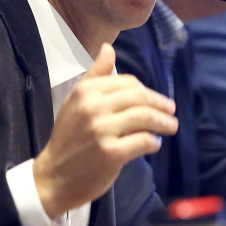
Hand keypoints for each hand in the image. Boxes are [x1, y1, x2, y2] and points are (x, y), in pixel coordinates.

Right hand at [33, 44, 178, 217]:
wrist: (53, 177)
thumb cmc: (68, 138)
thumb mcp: (75, 101)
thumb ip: (95, 75)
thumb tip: (109, 48)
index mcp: (85, 91)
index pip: (128, 83)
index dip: (145, 90)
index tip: (153, 99)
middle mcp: (93, 107)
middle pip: (140, 97)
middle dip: (160, 103)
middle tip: (171, 110)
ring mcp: (102, 130)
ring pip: (145, 117)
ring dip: (164, 122)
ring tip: (171, 126)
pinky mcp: (111, 153)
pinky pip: (143, 141)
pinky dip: (154, 141)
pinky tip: (155, 143)